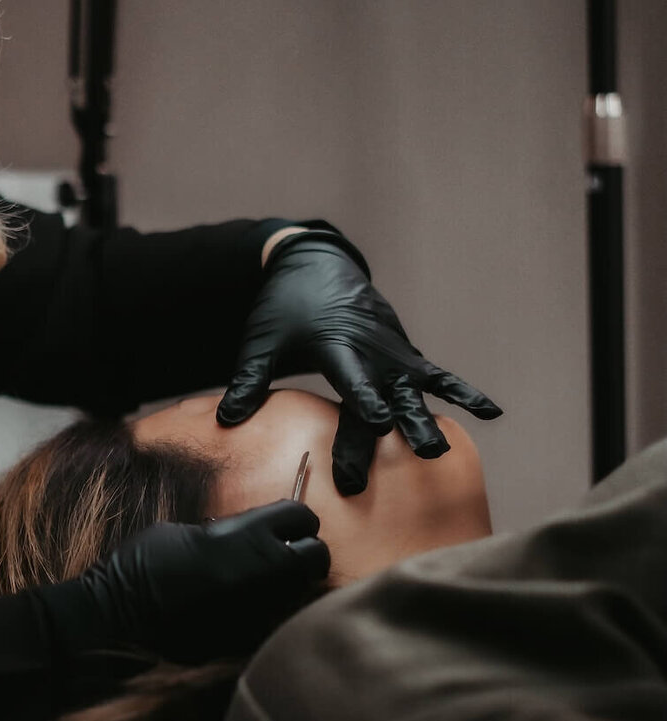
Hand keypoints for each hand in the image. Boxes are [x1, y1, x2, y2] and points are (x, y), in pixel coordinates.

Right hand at [38, 501, 328, 664]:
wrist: (119, 621)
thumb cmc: (142, 568)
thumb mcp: (183, 532)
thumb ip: (224, 532)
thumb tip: (242, 536)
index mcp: (247, 536)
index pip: (302, 516)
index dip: (294, 521)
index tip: (282, 527)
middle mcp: (265, 571)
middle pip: (318, 556)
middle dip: (306, 554)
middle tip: (281, 558)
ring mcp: (262, 610)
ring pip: (300, 592)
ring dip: (287, 585)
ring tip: (256, 586)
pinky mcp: (252, 640)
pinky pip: (275, 620)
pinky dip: (266, 613)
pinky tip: (239, 612)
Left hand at [217, 230, 501, 495]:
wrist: (314, 265)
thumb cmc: (284, 308)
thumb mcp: (260, 342)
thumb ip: (248, 381)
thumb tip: (227, 420)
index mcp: (337, 345)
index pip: (354, 378)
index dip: (366, 400)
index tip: (378, 423)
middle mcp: (371, 349)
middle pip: (388, 393)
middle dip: (401, 425)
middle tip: (419, 455)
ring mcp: (392, 351)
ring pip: (414, 390)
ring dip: (427, 418)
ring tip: (440, 450)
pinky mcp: (403, 353)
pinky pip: (437, 375)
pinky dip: (462, 391)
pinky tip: (492, 412)